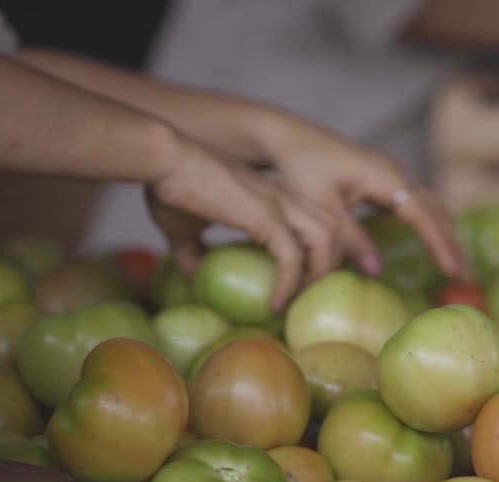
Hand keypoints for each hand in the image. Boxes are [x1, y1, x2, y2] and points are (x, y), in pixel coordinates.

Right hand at [147, 139, 339, 309]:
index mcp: (273, 197)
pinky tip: (274, 303)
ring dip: (316, 276)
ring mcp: (278, 204)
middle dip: (329, 266)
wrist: (163, 159)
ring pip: (325, 241)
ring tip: (295, 302)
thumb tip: (191, 272)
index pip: (320, 222)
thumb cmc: (170, 185)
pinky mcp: (264, 215)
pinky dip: (289, 283)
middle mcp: (285, 197)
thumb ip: (191, 249)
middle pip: (335, 230)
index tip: (303, 284)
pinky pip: (291, 256)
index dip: (320, 254)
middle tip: (306, 296)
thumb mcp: (183, 226)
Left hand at [268, 128, 468, 281]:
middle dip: (451, 244)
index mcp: (386, 177)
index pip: (423, 215)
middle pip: (436, 210)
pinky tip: (433, 246)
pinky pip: (418, 205)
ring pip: (430, 207)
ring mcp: (394, 175)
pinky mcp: (386, 181)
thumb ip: (350, 238)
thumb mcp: (324, 207)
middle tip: (464, 278)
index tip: (452, 270)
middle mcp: (397, 173)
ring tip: (455, 267)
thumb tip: (377, 270)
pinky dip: (430, 227)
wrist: (291, 138)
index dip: (439, 244)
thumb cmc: (303, 168)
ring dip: (443, 235)